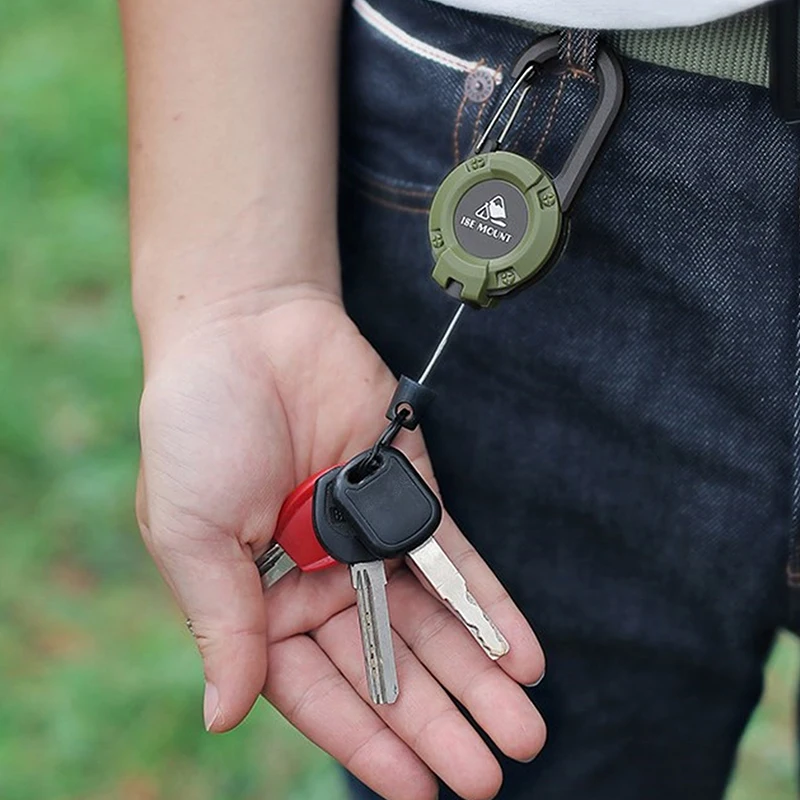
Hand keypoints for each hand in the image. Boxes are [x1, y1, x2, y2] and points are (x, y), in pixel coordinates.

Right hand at [136, 289, 545, 799]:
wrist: (248, 329)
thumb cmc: (197, 428)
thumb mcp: (190, 533)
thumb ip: (221, 623)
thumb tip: (223, 715)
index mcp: (261, 601)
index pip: (321, 690)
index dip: (368, 743)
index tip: (418, 789)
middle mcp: (320, 579)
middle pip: (388, 666)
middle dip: (438, 721)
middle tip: (490, 775)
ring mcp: (370, 537)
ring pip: (432, 623)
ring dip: (477, 677)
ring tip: (523, 731)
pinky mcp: (411, 493)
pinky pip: (456, 560)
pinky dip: (489, 606)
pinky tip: (525, 655)